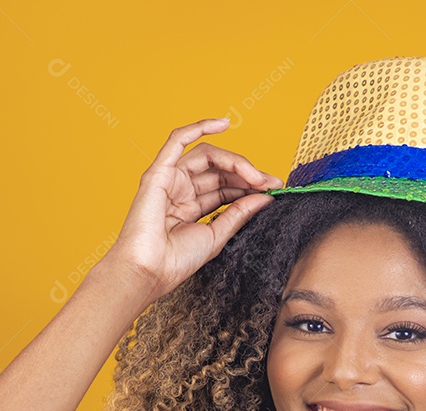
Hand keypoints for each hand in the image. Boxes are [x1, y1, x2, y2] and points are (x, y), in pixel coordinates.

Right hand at [102, 117, 282, 304]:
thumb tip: (265, 196)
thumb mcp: (217, 234)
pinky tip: (222, 123)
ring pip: (207, 156)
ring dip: (235, 161)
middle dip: (247, 173)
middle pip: (219, 170)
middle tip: (270, 183)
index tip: (274, 190)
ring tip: (257, 176)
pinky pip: (177, 140)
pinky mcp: (158, 172)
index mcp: (191, 207)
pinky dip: (199, 127)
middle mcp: (180, 190)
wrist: (150, 271)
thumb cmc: (176, 261)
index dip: (250, 185)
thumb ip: (239, 213)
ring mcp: (169, 179)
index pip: (226, 187)